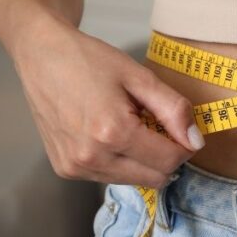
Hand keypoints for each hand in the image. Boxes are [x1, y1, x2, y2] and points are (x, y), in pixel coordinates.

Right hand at [11, 15, 204, 187]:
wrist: (41, 55)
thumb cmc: (89, 60)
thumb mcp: (139, 77)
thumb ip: (173, 109)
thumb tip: (195, 141)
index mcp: (113, 132)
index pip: (170, 160)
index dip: (185, 145)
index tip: (181, 127)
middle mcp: (92, 157)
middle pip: (155, 178)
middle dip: (166, 156)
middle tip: (156, 125)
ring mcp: (76, 167)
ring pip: (134, 181)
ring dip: (143, 160)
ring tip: (129, 126)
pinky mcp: (66, 169)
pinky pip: (110, 177)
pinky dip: (120, 161)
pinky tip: (108, 134)